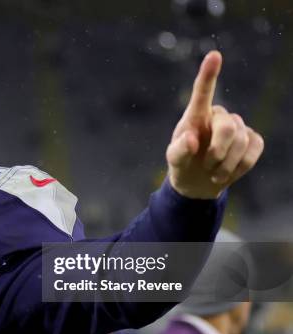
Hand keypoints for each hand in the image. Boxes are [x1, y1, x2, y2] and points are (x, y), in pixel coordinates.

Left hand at [166, 51, 263, 198]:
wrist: (198, 182)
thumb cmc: (183, 164)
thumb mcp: (174, 161)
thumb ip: (179, 150)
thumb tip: (191, 138)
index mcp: (195, 116)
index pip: (202, 92)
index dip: (209, 74)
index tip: (214, 55)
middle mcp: (218, 116)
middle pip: (229, 127)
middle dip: (218, 151)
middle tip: (207, 165)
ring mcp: (238, 126)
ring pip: (242, 140)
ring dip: (226, 163)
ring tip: (213, 172)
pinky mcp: (252, 139)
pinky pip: (254, 149)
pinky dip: (240, 166)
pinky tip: (228, 171)